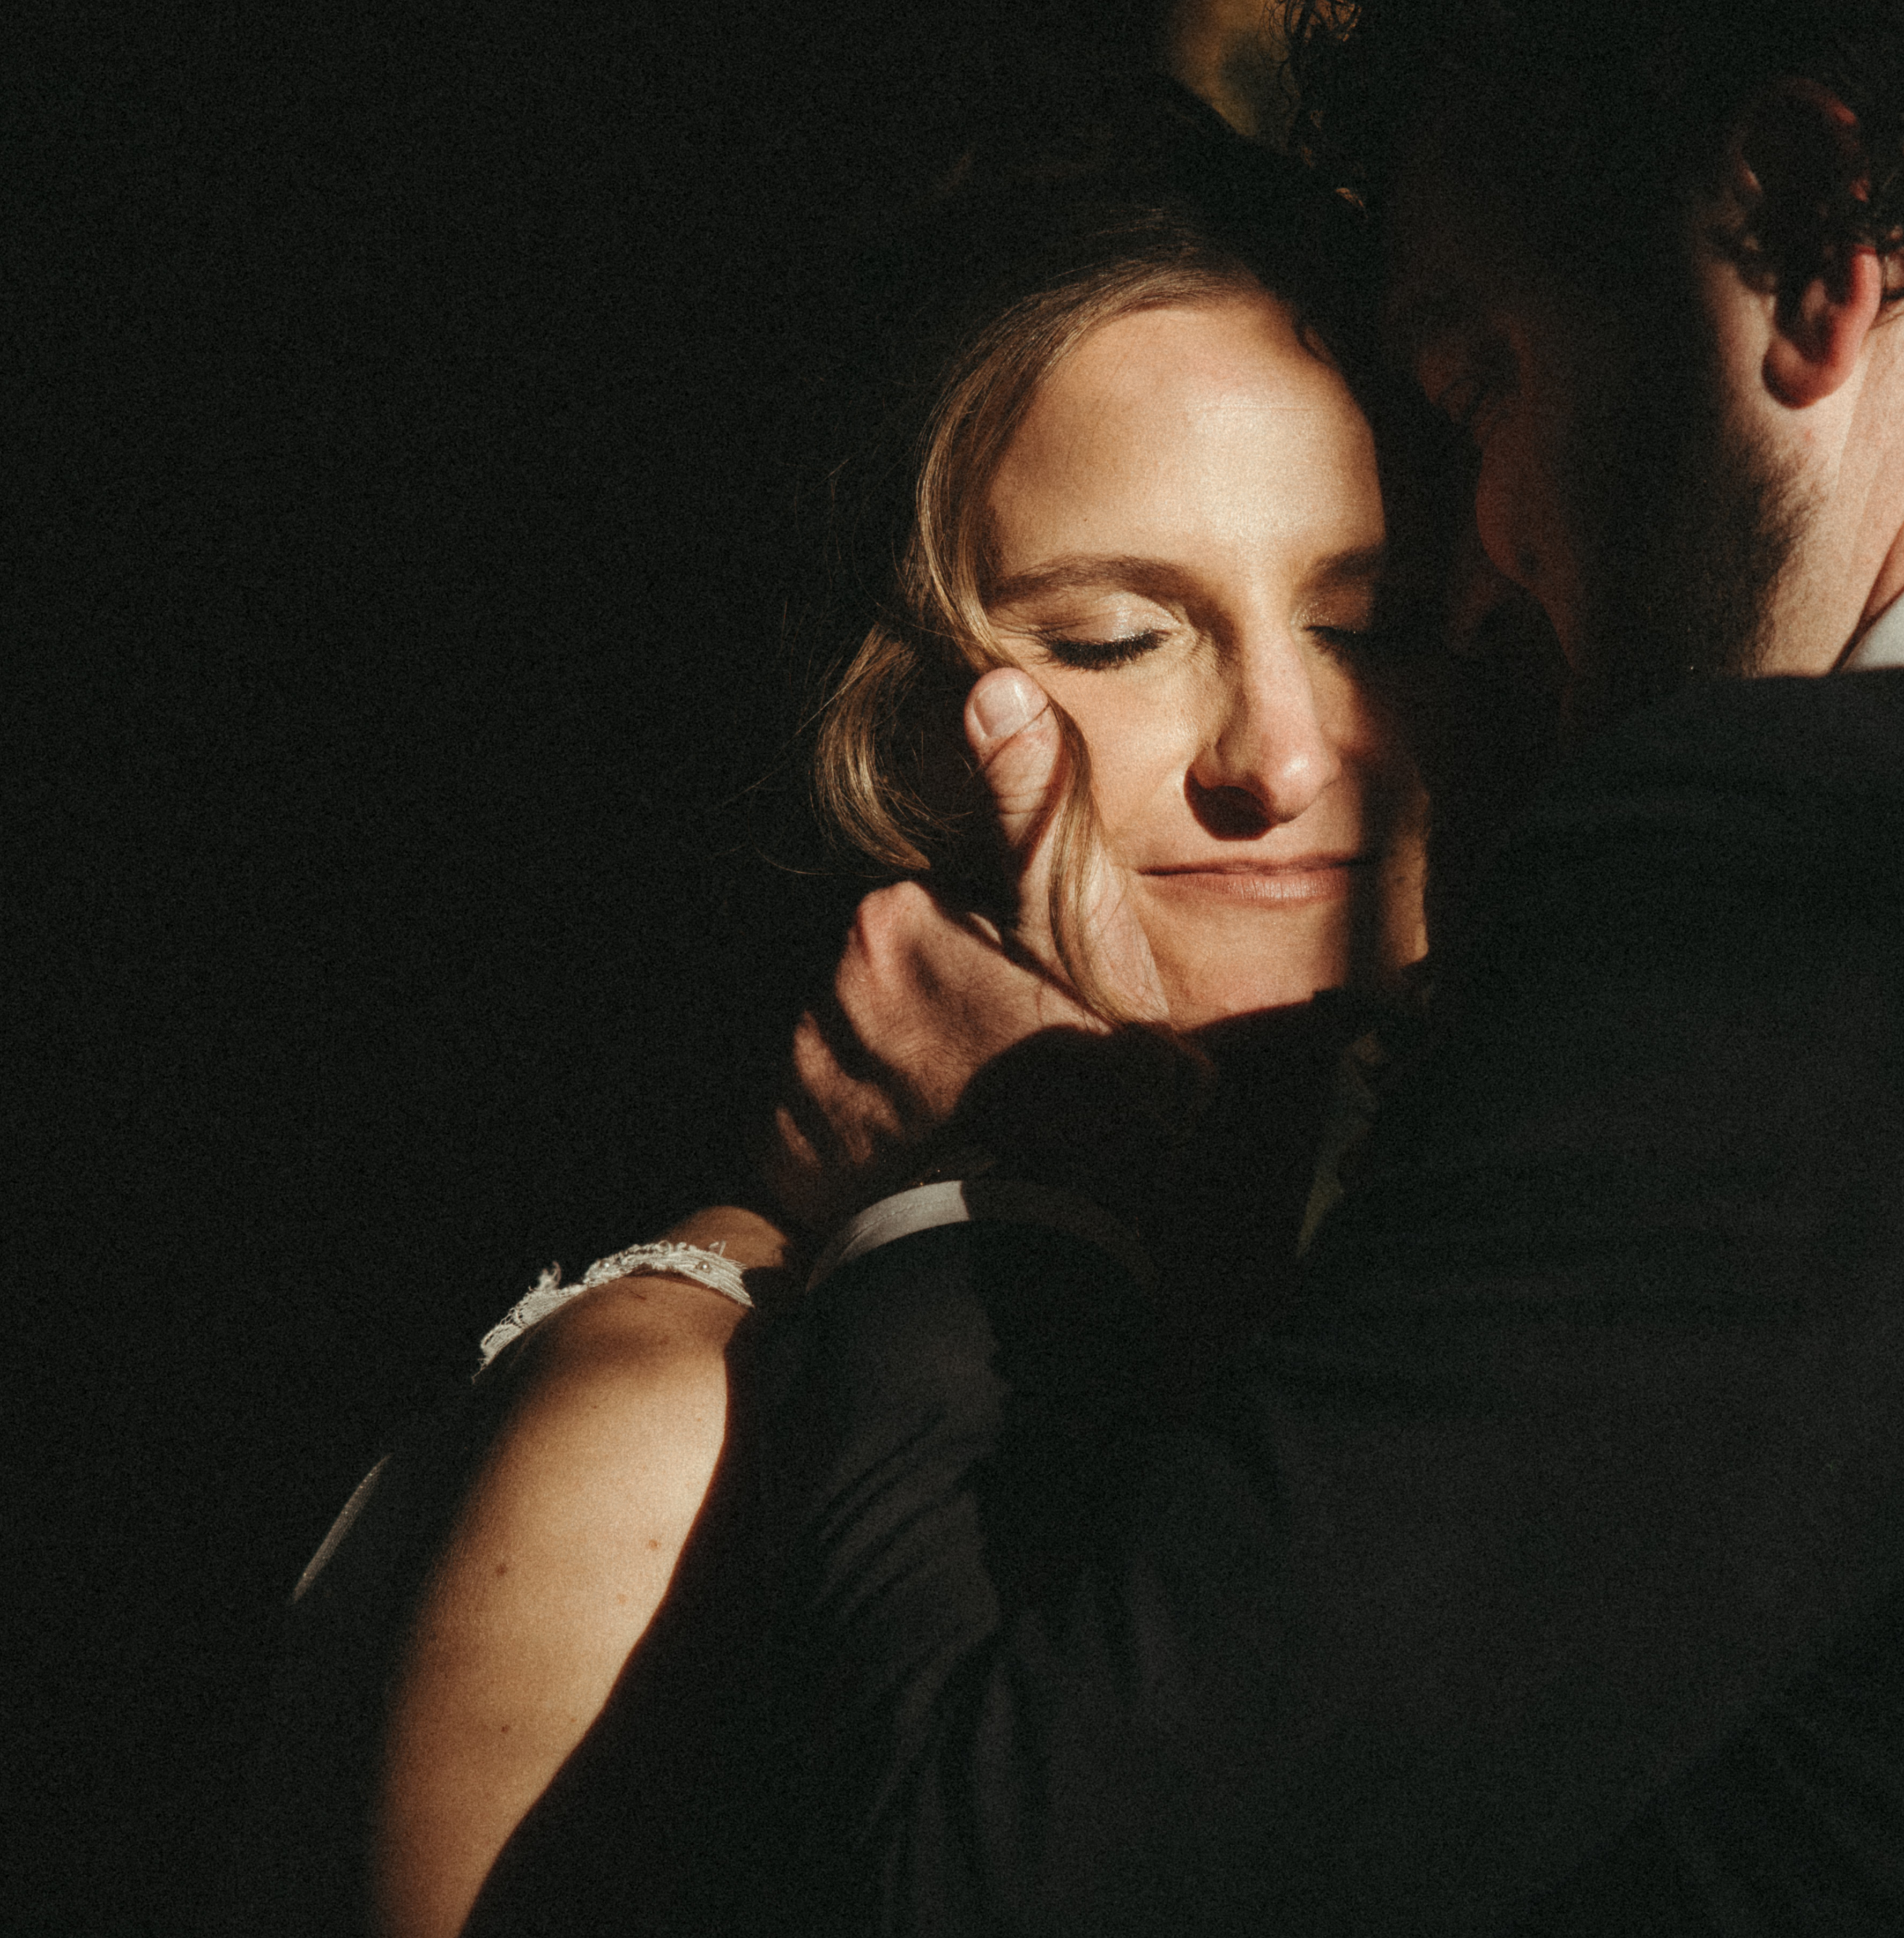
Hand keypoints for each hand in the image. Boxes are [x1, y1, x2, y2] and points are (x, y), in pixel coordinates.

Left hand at [759, 667, 1172, 1234]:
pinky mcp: (781, 1155)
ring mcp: (797, 1077)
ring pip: (847, 1053)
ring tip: (961, 1134)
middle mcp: (824, 990)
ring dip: (891, 1081)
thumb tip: (993, 688)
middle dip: (927, 1017)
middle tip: (996, 1081)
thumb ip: (1034, 814)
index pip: (924, 920)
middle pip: (878, 983)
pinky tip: (915, 1168)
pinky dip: (854, 1142)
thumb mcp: (1085, 937)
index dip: (978, 964)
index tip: (1022, 1015)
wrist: (1040, 1249)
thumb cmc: (1087, 1091)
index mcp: (893, 922)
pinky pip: (814, 1128)